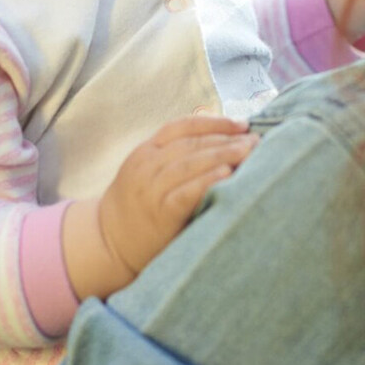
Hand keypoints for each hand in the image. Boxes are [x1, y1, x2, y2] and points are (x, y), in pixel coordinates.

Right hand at [63, 116, 257, 299]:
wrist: (108, 243)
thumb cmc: (138, 206)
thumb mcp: (147, 172)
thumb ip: (174, 156)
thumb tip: (222, 141)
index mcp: (146, 150)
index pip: (183, 126)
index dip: (214, 122)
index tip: (242, 124)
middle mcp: (147, 165)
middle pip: (191, 144)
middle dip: (226, 139)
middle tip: (256, 140)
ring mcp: (151, 189)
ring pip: (191, 163)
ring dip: (223, 155)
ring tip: (250, 153)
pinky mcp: (159, 213)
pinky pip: (186, 192)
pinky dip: (207, 181)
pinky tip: (227, 175)